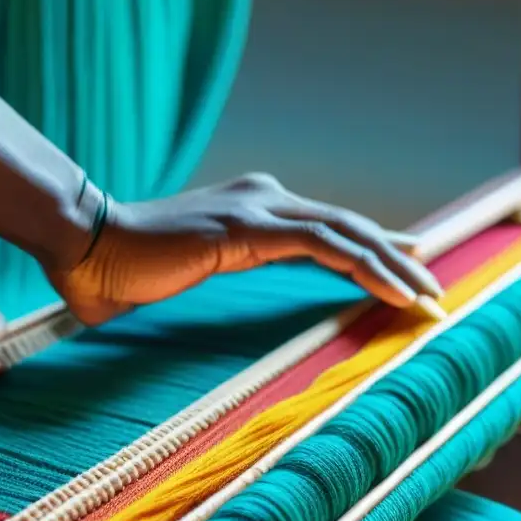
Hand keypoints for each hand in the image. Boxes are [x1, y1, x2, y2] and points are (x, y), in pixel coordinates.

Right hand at [48, 173, 442, 324]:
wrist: (88, 247)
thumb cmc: (121, 271)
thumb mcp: (179, 277)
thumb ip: (199, 283)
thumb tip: (198, 322)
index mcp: (250, 210)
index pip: (326, 228)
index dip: (370, 247)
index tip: (405, 267)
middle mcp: (263, 199)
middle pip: (348, 227)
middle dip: (396, 260)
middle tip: (432, 292)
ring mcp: (259, 208)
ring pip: (348, 232)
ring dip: (394, 266)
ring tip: (428, 300)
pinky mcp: (253, 226)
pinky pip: (326, 244)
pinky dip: (366, 265)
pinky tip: (394, 291)